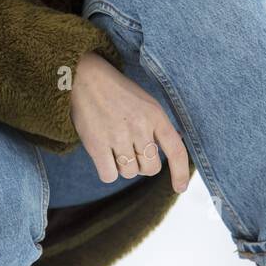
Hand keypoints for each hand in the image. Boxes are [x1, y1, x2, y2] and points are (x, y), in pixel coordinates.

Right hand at [69, 51, 190, 194]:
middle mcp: (139, 126)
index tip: (180, 188)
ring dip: (123, 166)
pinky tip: (103, 155)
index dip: (180, 173)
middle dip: (142, 165)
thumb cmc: (117, 91)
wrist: (85, 77)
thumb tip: (175, 145)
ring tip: (114, 146)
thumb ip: (158, 125)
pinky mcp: (96, 144)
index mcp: (155, 115)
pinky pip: (109, 176)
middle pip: (150, 168)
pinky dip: (107, 170)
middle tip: (131, 150)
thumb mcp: (145, 102)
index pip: (175, 150)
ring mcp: (117, 136)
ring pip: (129, 173)